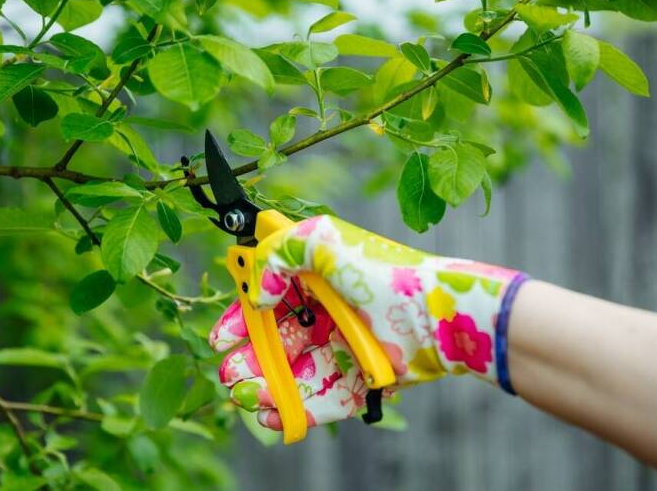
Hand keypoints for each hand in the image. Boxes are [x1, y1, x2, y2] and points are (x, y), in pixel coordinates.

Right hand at [208, 215, 526, 429]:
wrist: (435, 314)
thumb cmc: (382, 273)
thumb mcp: (323, 241)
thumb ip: (277, 253)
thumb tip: (258, 293)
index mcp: (315, 279)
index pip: (266, 301)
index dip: (241, 319)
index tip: (220, 337)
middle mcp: (326, 314)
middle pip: (274, 342)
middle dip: (247, 359)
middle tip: (228, 373)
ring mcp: (342, 349)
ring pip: (292, 374)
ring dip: (263, 386)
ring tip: (245, 395)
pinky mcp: (359, 381)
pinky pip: (319, 399)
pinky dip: (293, 410)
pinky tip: (271, 415)